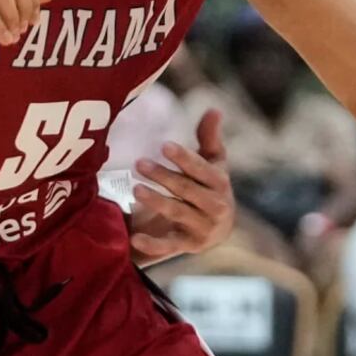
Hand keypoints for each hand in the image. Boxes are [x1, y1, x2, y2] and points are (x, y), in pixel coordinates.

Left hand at [128, 108, 234, 262]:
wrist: (215, 228)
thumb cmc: (210, 187)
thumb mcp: (212, 162)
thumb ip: (209, 138)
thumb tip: (214, 109)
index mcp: (221, 183)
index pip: (202, 169)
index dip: (184, 158)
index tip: (164, 145)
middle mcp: (215, 207)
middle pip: (187, 190)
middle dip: (163, 176)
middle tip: (139, 163)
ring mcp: (201, 228)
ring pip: (177, 213)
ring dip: (156, 201)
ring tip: (135, 189)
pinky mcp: (187, 246)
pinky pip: (169, 246)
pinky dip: (153, 245)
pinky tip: (135, 238)